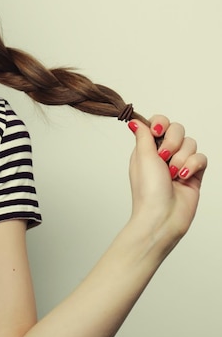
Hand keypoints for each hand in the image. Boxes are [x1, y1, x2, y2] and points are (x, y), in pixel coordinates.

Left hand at [127, 115, 206, 243]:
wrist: (163, 216)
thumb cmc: (148, 189)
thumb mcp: (142, 156)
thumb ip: (143, 135)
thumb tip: (134, 121)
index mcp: (147, 148)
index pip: (159, 123)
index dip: (160, 123)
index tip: (157, 132)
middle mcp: (163, 153)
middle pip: (177, 129)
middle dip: (172, 142)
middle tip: (163, 157)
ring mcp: (179, 163)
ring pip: (190, 143)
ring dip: (181, 158)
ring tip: (172, 174)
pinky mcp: (194, 174)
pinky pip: (201, 158)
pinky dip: (193, 165)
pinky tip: (183, 177)